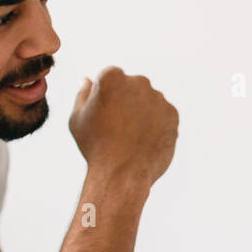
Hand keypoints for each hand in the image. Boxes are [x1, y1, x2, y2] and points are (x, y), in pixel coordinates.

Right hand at [69, 67, 179, 189]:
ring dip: (142, 114)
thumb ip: (83, 94)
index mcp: (111, 77)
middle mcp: (138, 82)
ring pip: (149, 101)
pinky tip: (144, 141)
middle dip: (126, 103)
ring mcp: (158, 97)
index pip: (111, 78)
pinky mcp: (173, 113)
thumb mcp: (78, 118)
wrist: (122, 174)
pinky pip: (163, 115)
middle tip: (117, 129)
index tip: (104, 117)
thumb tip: (87, 79)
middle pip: (132, 87)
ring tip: (131, 139)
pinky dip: (156, 125)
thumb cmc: (95, 147)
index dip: (106, 100)